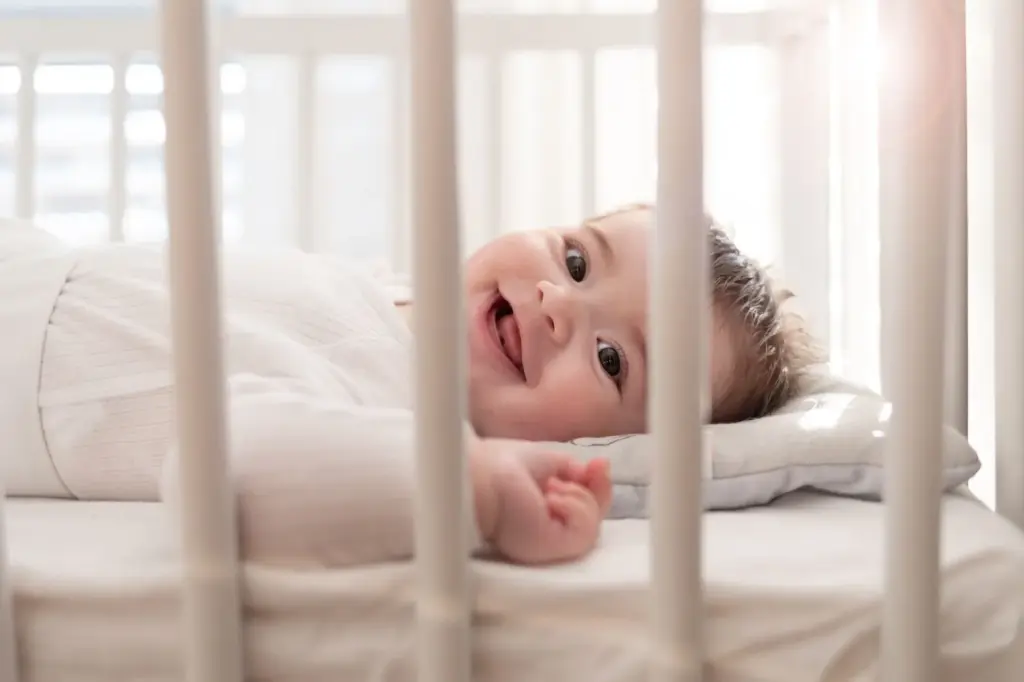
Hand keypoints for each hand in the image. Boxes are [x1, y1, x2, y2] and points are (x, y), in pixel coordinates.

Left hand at [474, 438, 611, 564]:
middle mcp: (548, 533)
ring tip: (554, 487)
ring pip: (592, 529)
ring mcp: (549, 546)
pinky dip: (576, 508)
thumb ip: (575, 471)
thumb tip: (600, 468)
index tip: (598, 464)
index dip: (597, 488)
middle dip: (600, 491)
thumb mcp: (550, 461)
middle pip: (593, 520)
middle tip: (596, 468)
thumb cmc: (502, 465)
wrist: (481, 477)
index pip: (583, 509)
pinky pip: (584, 533)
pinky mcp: (550, 551)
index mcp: (545, 514)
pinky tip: (553, 498)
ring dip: (582, 498)